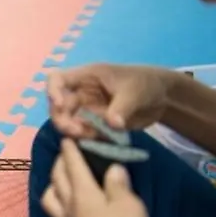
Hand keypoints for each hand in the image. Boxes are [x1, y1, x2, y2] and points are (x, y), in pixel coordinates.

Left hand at [41, 139, 149, 216]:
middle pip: (57, 178)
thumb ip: (118, 184)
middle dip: (59, 162)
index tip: (67, 138)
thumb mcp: (128, 205)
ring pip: (50, 196)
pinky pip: (56, 212)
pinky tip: (68, 206)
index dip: (70, 150)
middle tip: (65, 154)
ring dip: (53, 183)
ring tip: (61, 179)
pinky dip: (58, 201)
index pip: (72, 165)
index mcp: (82, 193)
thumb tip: (112, 168)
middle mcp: (69, 206)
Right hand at [47, 63, 173, 137]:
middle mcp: (81, 92)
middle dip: (62, 120)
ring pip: (68, 122)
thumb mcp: (135, 92)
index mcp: (86, 76)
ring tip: (92, 138)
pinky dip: (88, 139)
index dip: (53, 91)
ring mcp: (87, 109)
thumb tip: (112, 124)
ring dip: (74, 132)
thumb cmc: (146, 84)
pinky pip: (84, 133)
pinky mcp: (95, 124)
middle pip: (58, 106)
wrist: (162, 98)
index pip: (57, 79)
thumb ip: (122, 108)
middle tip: (77, 133)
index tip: (61, 106)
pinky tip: (101, 140)